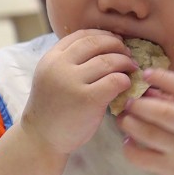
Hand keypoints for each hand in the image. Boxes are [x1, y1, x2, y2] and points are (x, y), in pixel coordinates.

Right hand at [21, 30, 135, 154]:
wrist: (42, 138)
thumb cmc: (52, 109)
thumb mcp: (53, 77)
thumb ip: (70, 62)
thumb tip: (104, 46)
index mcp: (51, 58)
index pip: (81, 35)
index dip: (103, 35)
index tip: (116, 41)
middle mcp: (60, 66)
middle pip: (96, 44)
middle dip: (117, 46)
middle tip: (128, 55)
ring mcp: (73, 82)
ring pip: (108, 61)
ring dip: (125, 62)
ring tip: (131, 69)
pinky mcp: (87, 99)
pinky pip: (114, 80)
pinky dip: (125, 80)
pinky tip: (126, 85)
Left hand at [116, 68, 173, 174]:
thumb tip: (147, 88)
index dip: (164, 78)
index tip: (146, 74)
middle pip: (163, 112)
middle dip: (139, 104)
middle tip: (127, 102)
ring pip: (150, 134)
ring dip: (130, 124)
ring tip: (123, 119)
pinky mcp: (171, 169)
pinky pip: (144, 159)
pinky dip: (130, 149)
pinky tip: (127, 141)